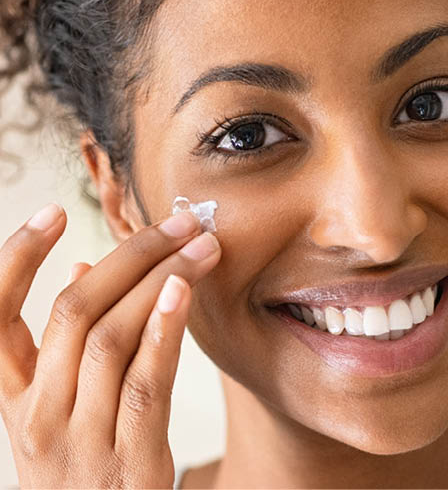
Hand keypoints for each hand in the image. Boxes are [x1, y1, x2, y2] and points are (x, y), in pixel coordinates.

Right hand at [0, 202, 220, 487]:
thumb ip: (66, 342)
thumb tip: (83, 264)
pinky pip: (145, 384)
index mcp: (17, 399)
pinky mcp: (132, 463)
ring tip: (198, 245)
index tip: (54, 212)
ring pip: (110, 338)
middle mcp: (39, 418)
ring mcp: (82, 443)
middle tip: (177, 221)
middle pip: (72, 311)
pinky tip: (183, 291)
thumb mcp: (61, 408)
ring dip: (159, 279)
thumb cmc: (88, 464)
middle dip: (130, 256)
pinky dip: (163, 331)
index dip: (17, 260)